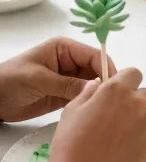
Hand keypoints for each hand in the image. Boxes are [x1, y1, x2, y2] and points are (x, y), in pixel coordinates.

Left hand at [0, 37, 115, 122]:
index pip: (93, 56)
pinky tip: (97, 113)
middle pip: (96, 70)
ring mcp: (69, 79)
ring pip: (93, 85)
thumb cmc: (12, 80)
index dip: (106, 68)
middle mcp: (71, 62)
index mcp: (65, 49)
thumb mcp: (39, 79)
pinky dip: (90, 104)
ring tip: (109, 108)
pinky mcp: (65, 95)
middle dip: (106, 83)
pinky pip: (83, 97)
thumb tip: (96, 89)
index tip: (116, 85)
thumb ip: (67, 84)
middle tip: (116, 100)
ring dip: (99, 95)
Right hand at [42, 67, 145, 161]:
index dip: (125, 82)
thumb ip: (89, 93)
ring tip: (117, 143)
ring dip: (137, 123)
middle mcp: (138, 103)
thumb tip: (99, 84)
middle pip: (144, 95)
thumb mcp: (71, 111)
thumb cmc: (70, 146)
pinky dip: (141, 143)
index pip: (133, 74)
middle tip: (114, 121)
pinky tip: (123, 156)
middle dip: (132, 102)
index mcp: (117, 90)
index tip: (116, 95)